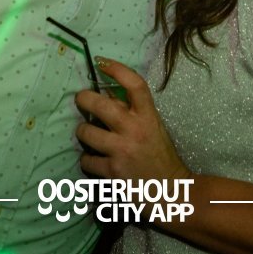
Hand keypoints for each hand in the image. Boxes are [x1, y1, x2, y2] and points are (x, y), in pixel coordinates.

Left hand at [74, 58, 190, 182]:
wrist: (171, 191)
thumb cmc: (160, 155)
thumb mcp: (152, 127)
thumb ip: (132, 111)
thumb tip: (105, 94)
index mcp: (149, 116)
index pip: (134, 84)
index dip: (116, 69)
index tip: (100, 62)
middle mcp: (135, 130)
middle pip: (100, 105)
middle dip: (84, 99)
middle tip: (81, 99)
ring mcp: (122, 151)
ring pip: (85, 133)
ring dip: (83, 133)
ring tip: (89, 136)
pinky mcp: (112, 172)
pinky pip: (86, 160)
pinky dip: (88, 160)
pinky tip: (95, 162)